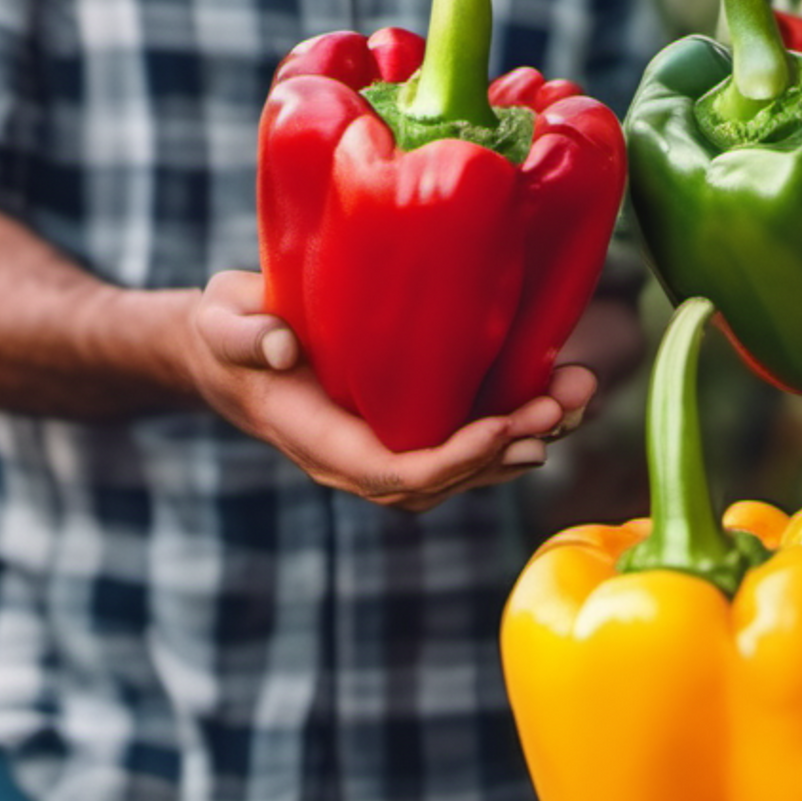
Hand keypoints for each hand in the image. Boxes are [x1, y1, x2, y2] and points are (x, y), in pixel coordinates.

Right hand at [181, 271, 596, 511]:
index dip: (452, 462)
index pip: (395, 474)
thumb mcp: (224, 324)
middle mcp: (363, 458)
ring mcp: (390, 444)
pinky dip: (518, 420)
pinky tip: (559, 392)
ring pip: (469, 464)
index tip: (500, 429)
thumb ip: (244, 334)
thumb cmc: (228, 331)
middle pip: (447, 477)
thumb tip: (280, 346)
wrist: (233, 345)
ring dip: (528, 435)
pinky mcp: (411, 421)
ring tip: (577, 398)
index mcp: (321, 442)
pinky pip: (471, 436)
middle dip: (507, 447)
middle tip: (559, 407)